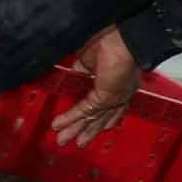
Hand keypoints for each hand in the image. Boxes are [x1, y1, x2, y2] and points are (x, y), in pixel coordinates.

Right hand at [53, 23, 141, 145]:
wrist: (123, 38)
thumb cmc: (110, 41)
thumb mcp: (88, 60)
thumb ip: (79, 73)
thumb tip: (69, 78)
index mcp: (118, 86)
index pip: (107, 108)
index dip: (97, 119)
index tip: (88, 128)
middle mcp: (119, 95)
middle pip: (100, 118)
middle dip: (85, 131)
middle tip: (75, 143)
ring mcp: (114, 98)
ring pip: (92, 119)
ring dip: (75, 130)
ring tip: (62, 141)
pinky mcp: (105, 97)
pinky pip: (84, 110)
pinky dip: (70, 118)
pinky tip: (58, 125)